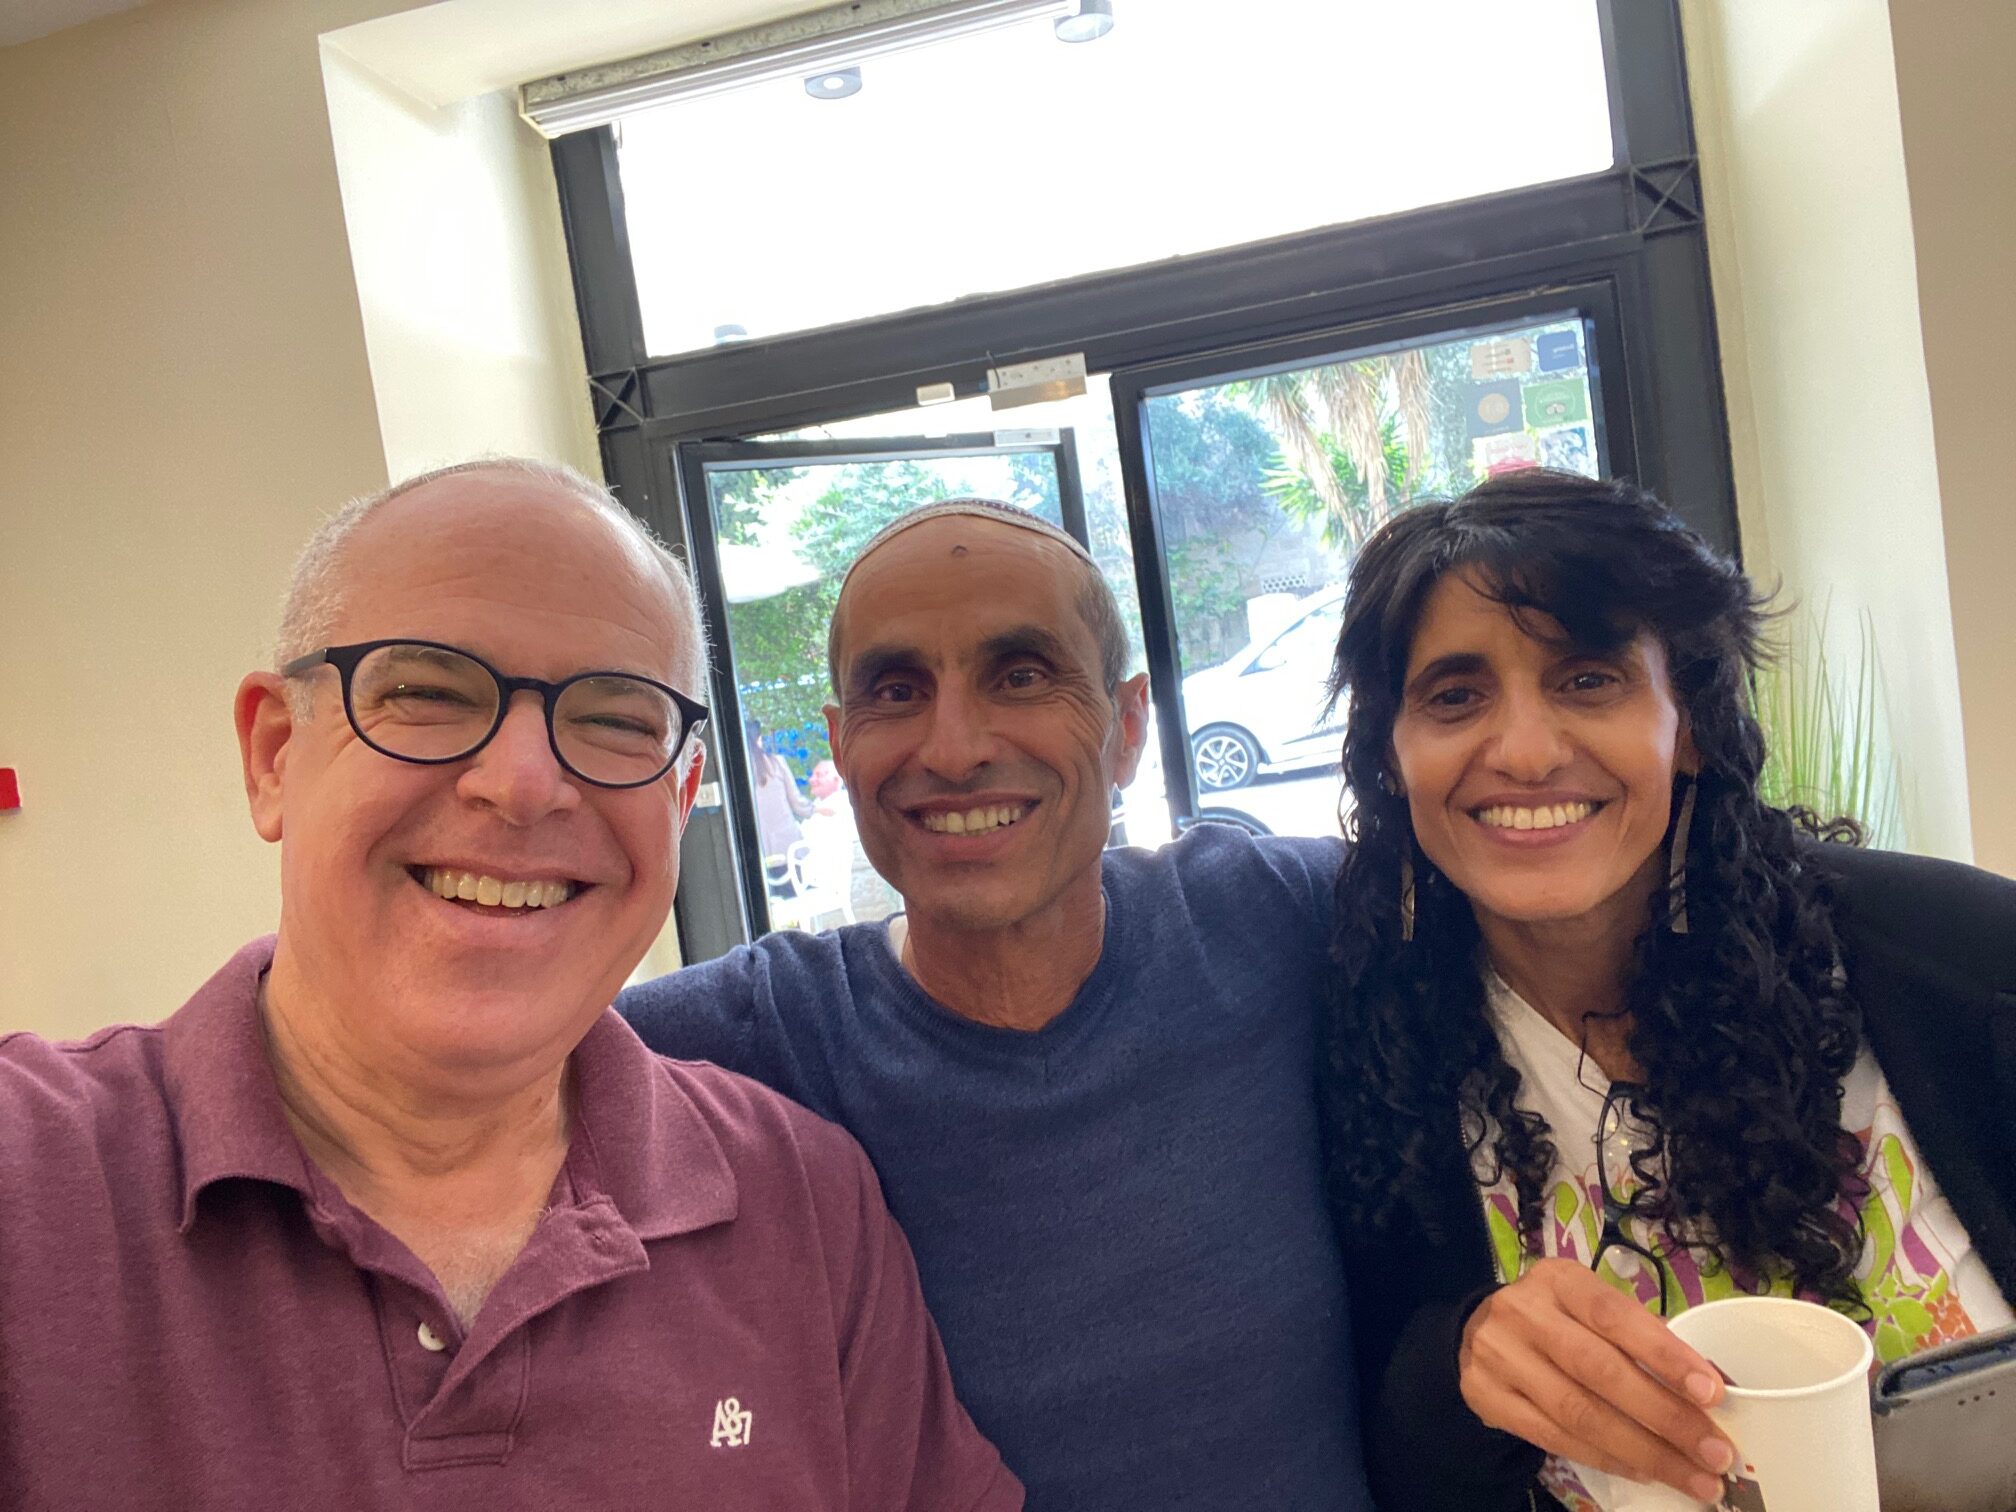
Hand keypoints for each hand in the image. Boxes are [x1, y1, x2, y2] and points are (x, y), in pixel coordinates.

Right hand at [1459, 1259, 1732, 1501]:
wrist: (1476, 1334)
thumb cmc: (1555, 1320)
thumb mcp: (1587, 1306)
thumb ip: (1636, 1334)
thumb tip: (1707, 1386)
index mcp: (1558, 1281)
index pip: (1614, 1315)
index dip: (1665, 1355)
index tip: (1713, 1392)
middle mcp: (1524, 1313)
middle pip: (1600, 1371)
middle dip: (1666, 1417)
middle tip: (1716, 1454)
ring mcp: (1501, 1357)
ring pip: (1580, 1414)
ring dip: (1645, 1452)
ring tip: (1694, 1478)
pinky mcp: (1487, 1398)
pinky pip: (1556, 1438)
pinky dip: (1607, 1459)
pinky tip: (1644, 1472)